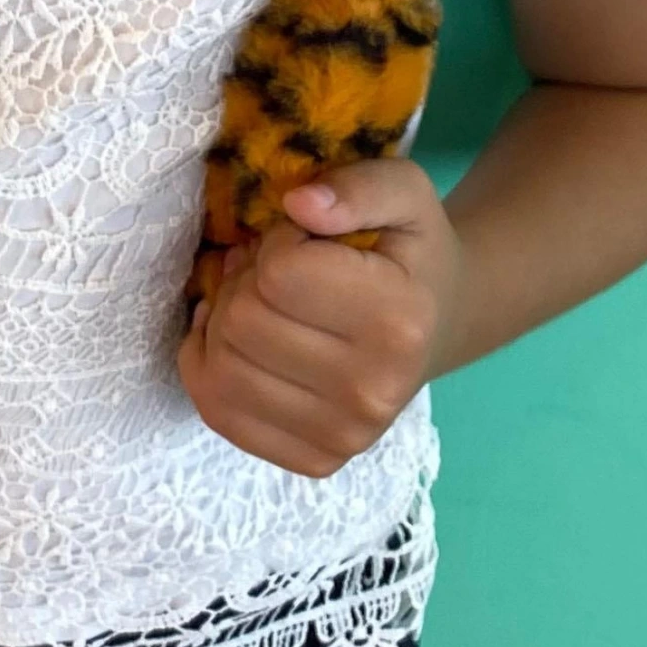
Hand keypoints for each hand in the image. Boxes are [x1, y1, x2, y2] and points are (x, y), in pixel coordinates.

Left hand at [177, 160, 466, 476]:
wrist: (438, 324)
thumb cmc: (410, 250)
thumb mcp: (404, 189)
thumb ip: (357, 185)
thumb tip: (298, 203)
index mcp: (399, 320)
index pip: (279, 273)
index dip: (278, 240)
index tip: (304, 240)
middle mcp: (373, 392)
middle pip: (242, 322)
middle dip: (246, 280)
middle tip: (276, 271)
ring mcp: (343, 437)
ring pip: (221, 368)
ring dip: (223, 322)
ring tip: (258, 303)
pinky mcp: (314, 461)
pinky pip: (218, 411)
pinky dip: (209, 365)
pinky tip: (236, 341)